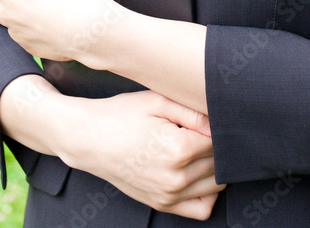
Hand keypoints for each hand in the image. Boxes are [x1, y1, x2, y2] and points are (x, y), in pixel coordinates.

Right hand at [61, 90, 225, 220]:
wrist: (90, 139)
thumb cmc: (121, 116)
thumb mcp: (157, 100)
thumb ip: (193, 111)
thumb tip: (219, 120)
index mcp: (177, 149)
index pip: (218, 140)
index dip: (216, 126)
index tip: (204, 117)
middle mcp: (175, 177)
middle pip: (219, 162)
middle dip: (216, 145)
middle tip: (199, 129)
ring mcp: (168, 195)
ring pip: (216, 185)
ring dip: (215, 167)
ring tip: (198, 148)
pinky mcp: (162, 204)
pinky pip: (202, 208)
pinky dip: (208, 193)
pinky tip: (198, 173)